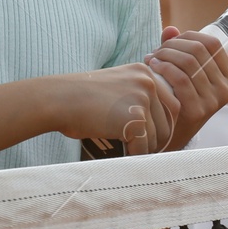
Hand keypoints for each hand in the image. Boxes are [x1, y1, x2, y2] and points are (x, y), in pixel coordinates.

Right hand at [39, 64, 177, 154]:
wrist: (57, 99)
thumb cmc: (80, 99)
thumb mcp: (116, 87)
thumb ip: (137, 96)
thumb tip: (160, 125)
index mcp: (145, 72)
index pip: (170, 105)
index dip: (161, 124)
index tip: (148, 137)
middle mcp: (148, 82)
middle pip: (168, 121)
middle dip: (155, 138)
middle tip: (141, 149)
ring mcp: (142, 99)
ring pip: (158, 136)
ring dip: (145, 148)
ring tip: (130, 151)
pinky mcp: (134, 119)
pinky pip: (143, 147)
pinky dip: (135, 156)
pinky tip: (123, 155)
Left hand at [146, 27, 227, 149]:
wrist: (170, 137)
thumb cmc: (176, 100)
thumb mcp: (183, 75)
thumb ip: (178, 51)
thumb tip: (171, 30)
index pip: (212, 44)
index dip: (189, 36)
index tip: (170, 41)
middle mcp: (225, 89)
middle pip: (198, 50)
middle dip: (173, 45)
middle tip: (156, 51)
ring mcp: (213, 101)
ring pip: (188, 62)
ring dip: (165, 55)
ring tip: (152, 58)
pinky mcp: (198, 110)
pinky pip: (180, 78)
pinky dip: (164, 68)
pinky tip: (152, 67)